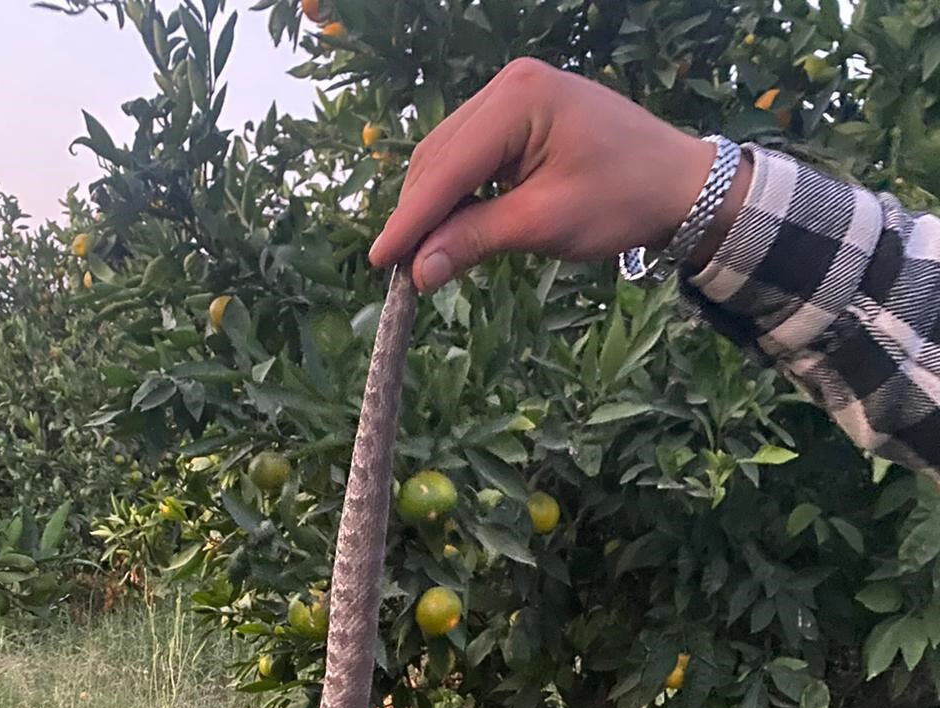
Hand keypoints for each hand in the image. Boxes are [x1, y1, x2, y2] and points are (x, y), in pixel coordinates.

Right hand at [369, 59, 748, 290]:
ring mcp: (513, 95)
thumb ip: (476, 240)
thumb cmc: (623, 200)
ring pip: (448, 156)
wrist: (679, 184)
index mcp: (519, 99)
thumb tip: (419, 271)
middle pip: (439, 156)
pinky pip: (470, 155)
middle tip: (400, 270)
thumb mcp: (544, 225)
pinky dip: (456, 193)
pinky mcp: (519, 113)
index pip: (449, 167)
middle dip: (418, 214)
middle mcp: (509, 85)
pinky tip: (448, 228)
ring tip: (421, 256)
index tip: (380, 262)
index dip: (411, 220)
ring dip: (433, 206)